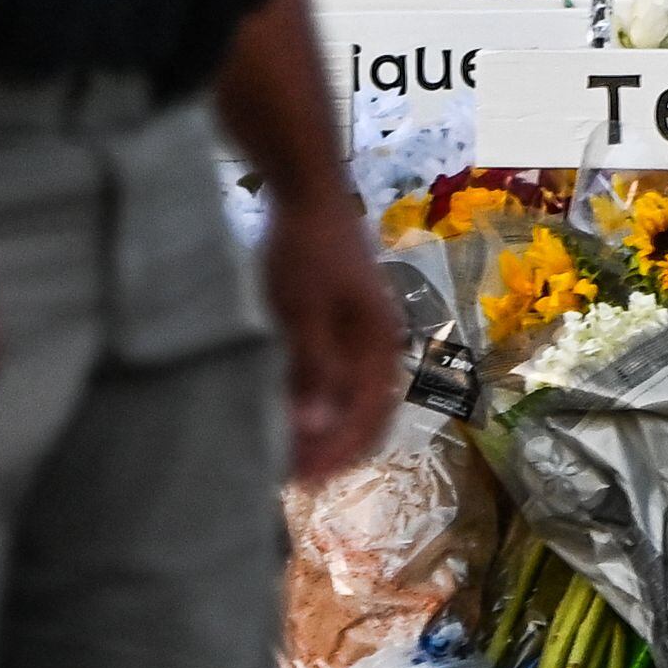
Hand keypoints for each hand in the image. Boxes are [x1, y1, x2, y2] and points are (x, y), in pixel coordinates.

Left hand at [262, 182, 402, 479]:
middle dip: (334, 447)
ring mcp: (360, 331)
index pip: (371, 418)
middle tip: (292, 475)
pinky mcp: (340, 319)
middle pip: (366, 412)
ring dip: (325, 426)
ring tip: (287, 449)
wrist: (306, 188)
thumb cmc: (304, 248)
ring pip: (350, 395)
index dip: (341, 453)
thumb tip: (318, 430)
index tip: (306, 480)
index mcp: (379, 344)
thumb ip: (314, 368)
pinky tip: (288, 406)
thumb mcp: (304, 311)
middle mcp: (377, 343)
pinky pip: (336, 374)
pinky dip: (317, 399)